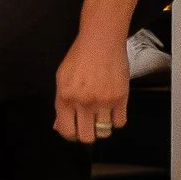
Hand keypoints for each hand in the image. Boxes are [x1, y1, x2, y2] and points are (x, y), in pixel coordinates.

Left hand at [54, 26, 131, 143]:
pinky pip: (120, 122)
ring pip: (104, 132)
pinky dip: (116, 120)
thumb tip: (59, 125)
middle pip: (86, 137)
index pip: (67, 131)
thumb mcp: (62, 79)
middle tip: (88, 126)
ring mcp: (103, 101)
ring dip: (102, 128)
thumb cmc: (79, 58)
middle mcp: (83, 103)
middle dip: (87, 134)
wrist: (100, 42)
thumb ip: (61, 104)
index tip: (74, 130)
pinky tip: (112, 112)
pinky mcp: (121, 98)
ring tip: (101, 117)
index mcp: (65, 98)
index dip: (70, 134)